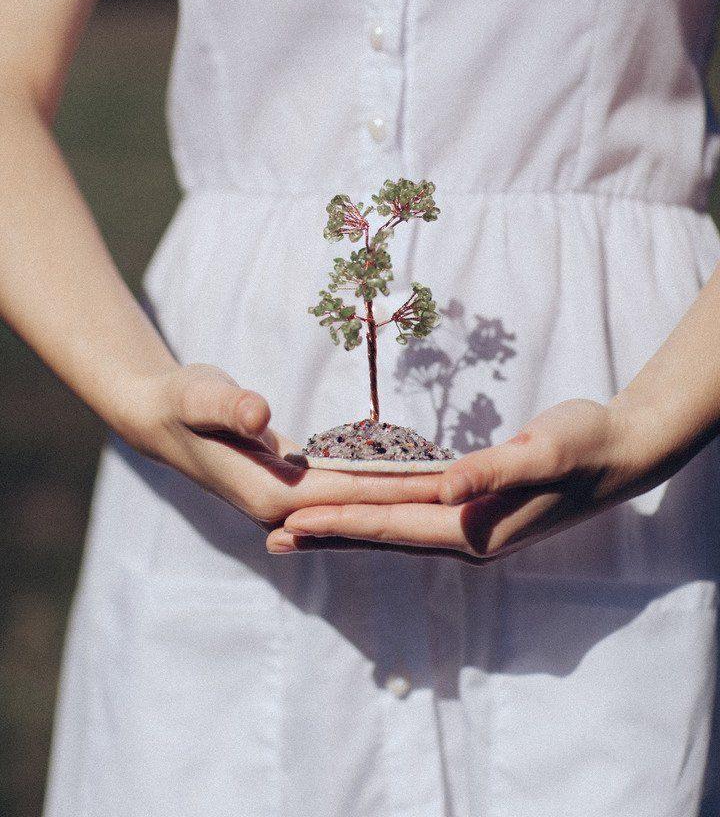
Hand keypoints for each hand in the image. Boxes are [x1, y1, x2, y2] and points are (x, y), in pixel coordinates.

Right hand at [122, 362, 443, 530]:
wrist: (158, 418)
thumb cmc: (180, 401)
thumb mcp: (199, 396)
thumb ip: (229, 407)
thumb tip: (259, 416)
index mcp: (270, 493)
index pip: (349, 494)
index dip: (397, 487)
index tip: (445, 482)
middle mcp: (283, 507)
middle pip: (363, 506)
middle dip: (417, 499)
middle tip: (475, 489)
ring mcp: (287, 502)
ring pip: (357, 503)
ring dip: (404, 496)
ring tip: (458, 487)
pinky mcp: (291, 488)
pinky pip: (345, 491)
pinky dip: (379, 486)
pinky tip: (412, 477)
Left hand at [267, 398, 690, 560]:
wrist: (621, 452)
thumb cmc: (584, 446)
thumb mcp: (544, 452)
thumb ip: (494, 472)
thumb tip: (446, 491)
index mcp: (476, 528)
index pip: (393, 524)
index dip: (341, 520)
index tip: (293, 520)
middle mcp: (467, 536)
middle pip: (382, 535)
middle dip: (327, 534)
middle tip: (273, 538)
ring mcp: (471, 525)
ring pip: (393, 527)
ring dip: (345, 527)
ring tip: (302, 529)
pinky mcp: (475, 507)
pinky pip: (413, 513)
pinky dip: (378, 511)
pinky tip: (362, 504)